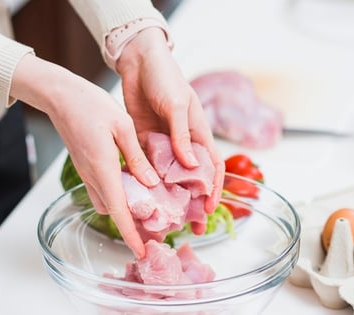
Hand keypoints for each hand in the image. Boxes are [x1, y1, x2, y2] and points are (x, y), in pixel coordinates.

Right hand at [11, 54, 161, 257]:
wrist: (60, 95)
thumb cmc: (91, 104)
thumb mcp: (122, 126)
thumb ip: (136, 156)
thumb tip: (150, 182)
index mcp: (102, 167)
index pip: (118, 210)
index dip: (130, 233)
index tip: (141, 250)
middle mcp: (92, 175)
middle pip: (112, 211)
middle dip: (130, 224)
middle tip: (153, 225)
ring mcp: (85, 171)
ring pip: (105, 201)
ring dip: (122, 208)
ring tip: (147, 204)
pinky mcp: (84, 165)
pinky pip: (100, 189)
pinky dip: (115, 194)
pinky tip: (131, 182)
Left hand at [115, 28, 224, 232]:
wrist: (139, 62)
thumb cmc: (165, 78)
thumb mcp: (177, 105)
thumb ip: (182, 135)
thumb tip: (190, 166)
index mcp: (198, 133)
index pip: (212, 167)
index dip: (214, 189)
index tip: (209, 209)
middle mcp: (183, 142)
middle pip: (191, 178)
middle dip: (193, 202)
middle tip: (191, 225)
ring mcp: (164, 143)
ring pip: (169, 176)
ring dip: (169, 196)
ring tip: (164, 218)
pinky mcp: (144, 141)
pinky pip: (147, 166)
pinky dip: (146, 181)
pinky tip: (141, 197)